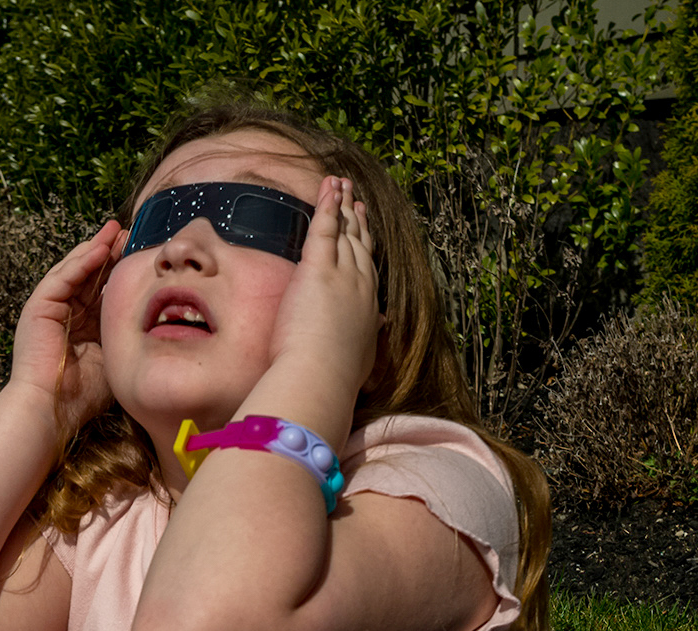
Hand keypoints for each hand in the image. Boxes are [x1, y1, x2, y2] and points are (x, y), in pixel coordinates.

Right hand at [6, 219, 123, 439]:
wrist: (52, 409)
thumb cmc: (82, 395)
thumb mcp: (114, 357)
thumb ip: (126, 336)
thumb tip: (156, 324)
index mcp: (82, 324)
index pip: (102, 288)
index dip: (119, 270)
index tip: (139, 254)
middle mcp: (65, 312)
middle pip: (89, 273)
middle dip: (109, 252)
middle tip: (129, 233)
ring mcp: (50, 308)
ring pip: (75, 269)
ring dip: (95, 249)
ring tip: (115, 231)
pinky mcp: (39, 307)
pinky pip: (62, 278)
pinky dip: (80, 263)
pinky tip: (99, 249)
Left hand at [265, 177, 380, 400]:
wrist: (321, 379)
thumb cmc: (334, 378)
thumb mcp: (360, 359)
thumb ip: (366, 340)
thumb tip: (378, 328)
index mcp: (368, 309)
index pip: (366, 269)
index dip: (364, 246)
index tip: (364, 229)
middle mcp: (362, 286)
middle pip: (359, 245)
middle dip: (357, 220)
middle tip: (355, 199)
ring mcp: (343, 275)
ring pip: (345, 232)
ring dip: (343, 205)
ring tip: (341, 184)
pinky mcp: (318, 270)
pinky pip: (325, 229)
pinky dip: (328, 206)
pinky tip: (329, 188)